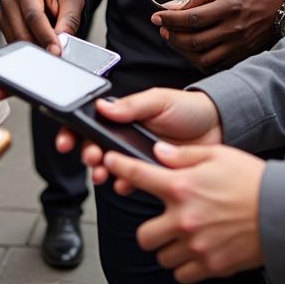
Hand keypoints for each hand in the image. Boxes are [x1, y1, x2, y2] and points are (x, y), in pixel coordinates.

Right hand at [0, 0, 84, 51]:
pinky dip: (29, 47)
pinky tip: (41, 42)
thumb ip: (69, 20)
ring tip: (51, 44)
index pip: (33, 17)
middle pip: (23, 33)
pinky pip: (15, 44)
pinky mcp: (4, 27)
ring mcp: (4, 14)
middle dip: (42, 46)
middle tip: (58, 53)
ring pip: (18, 42)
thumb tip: (62, 42)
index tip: (56, 51)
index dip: (46, 36)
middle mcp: (10, 1)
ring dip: (36, 48)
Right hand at [56, 88, 221, 185]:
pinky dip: (123, 185)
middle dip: (87, 154)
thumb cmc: (187, 109)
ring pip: (110, 167)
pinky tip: (123, 185)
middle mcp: (126, 135)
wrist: (217, 129)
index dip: (74, 132)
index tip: (66, 141)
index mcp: (124, 115)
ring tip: (103, 174)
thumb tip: (104, 106)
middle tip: (92, 158)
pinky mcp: (150, 174)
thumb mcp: (159, 100)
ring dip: (101, 172)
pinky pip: (130, 183)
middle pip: (95, 146)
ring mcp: (136, 156)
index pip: (91, 121)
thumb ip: (133, 105)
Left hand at [102, 144, 265, 282]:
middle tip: (165, 220)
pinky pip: (181, 274)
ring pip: (162, 255)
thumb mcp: (217, 154)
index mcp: (182, 186)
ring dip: (169, 246)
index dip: (118, 168)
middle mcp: (183, 218)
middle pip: (144, 234)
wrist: (281, 212)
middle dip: (151, 228)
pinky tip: (197, 249)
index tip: (110, 164)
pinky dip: (185, 265)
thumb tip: (159, 152)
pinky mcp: (210, 266)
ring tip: (187, 234)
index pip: (137, 176)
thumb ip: (184, 154)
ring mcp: (195, 245)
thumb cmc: (251, 179)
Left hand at [152, 0, 284, 71]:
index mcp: (229, 8)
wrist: (283, 3)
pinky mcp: (242, 55)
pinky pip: (215, 64)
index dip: (170, 19)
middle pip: (194, 41)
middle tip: (163, 28)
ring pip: (203, 58)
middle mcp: (233, 30)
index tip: (157, 16)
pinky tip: (191, 48)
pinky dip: (198, 58)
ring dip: (182, 51)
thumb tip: (173, 6)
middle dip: (173, 36)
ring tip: (174, 39)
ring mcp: (238, 46)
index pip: (192, 19)